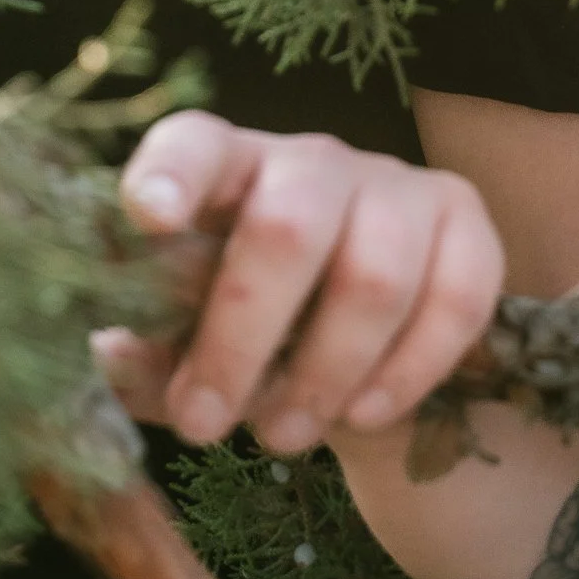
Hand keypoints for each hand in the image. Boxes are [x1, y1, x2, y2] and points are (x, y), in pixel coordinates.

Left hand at [95, 112, 502, 458]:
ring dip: (324, 373)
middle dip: (241, 336)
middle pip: (288, 224)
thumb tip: (113, 354)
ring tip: (282, 435)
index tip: (147, 217)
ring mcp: (396, 184)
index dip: (172, 172)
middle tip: (205, 422)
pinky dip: (408, 372)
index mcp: (229, 168)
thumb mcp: (190, 346)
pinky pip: (456, 298)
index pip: (196, 143)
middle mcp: (312, 159)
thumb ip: (150, 355)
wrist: (365, 348)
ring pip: (374, 274)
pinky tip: (364, 414)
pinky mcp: (465, 222)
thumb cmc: (257, 331)